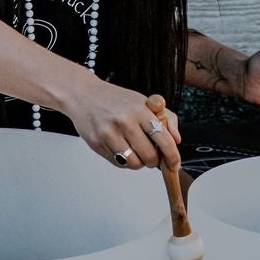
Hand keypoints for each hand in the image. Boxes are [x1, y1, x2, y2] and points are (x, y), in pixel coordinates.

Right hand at [66, 80, 182, 169]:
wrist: (83, 95)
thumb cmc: (115, 99)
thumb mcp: (142, 101)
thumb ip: (165, 118)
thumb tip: (177, 140)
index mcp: (139, 110)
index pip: (163, 139)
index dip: (172, 156)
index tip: (174, 164)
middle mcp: (124, 122)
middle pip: (149, 156)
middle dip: (154, 161)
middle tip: (151, 155)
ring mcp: (109, 134)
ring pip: (134, 164)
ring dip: (139, 163)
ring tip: (135, 150)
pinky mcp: (97, 144)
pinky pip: (118, 163)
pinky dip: (124, 161)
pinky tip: (121, 148)